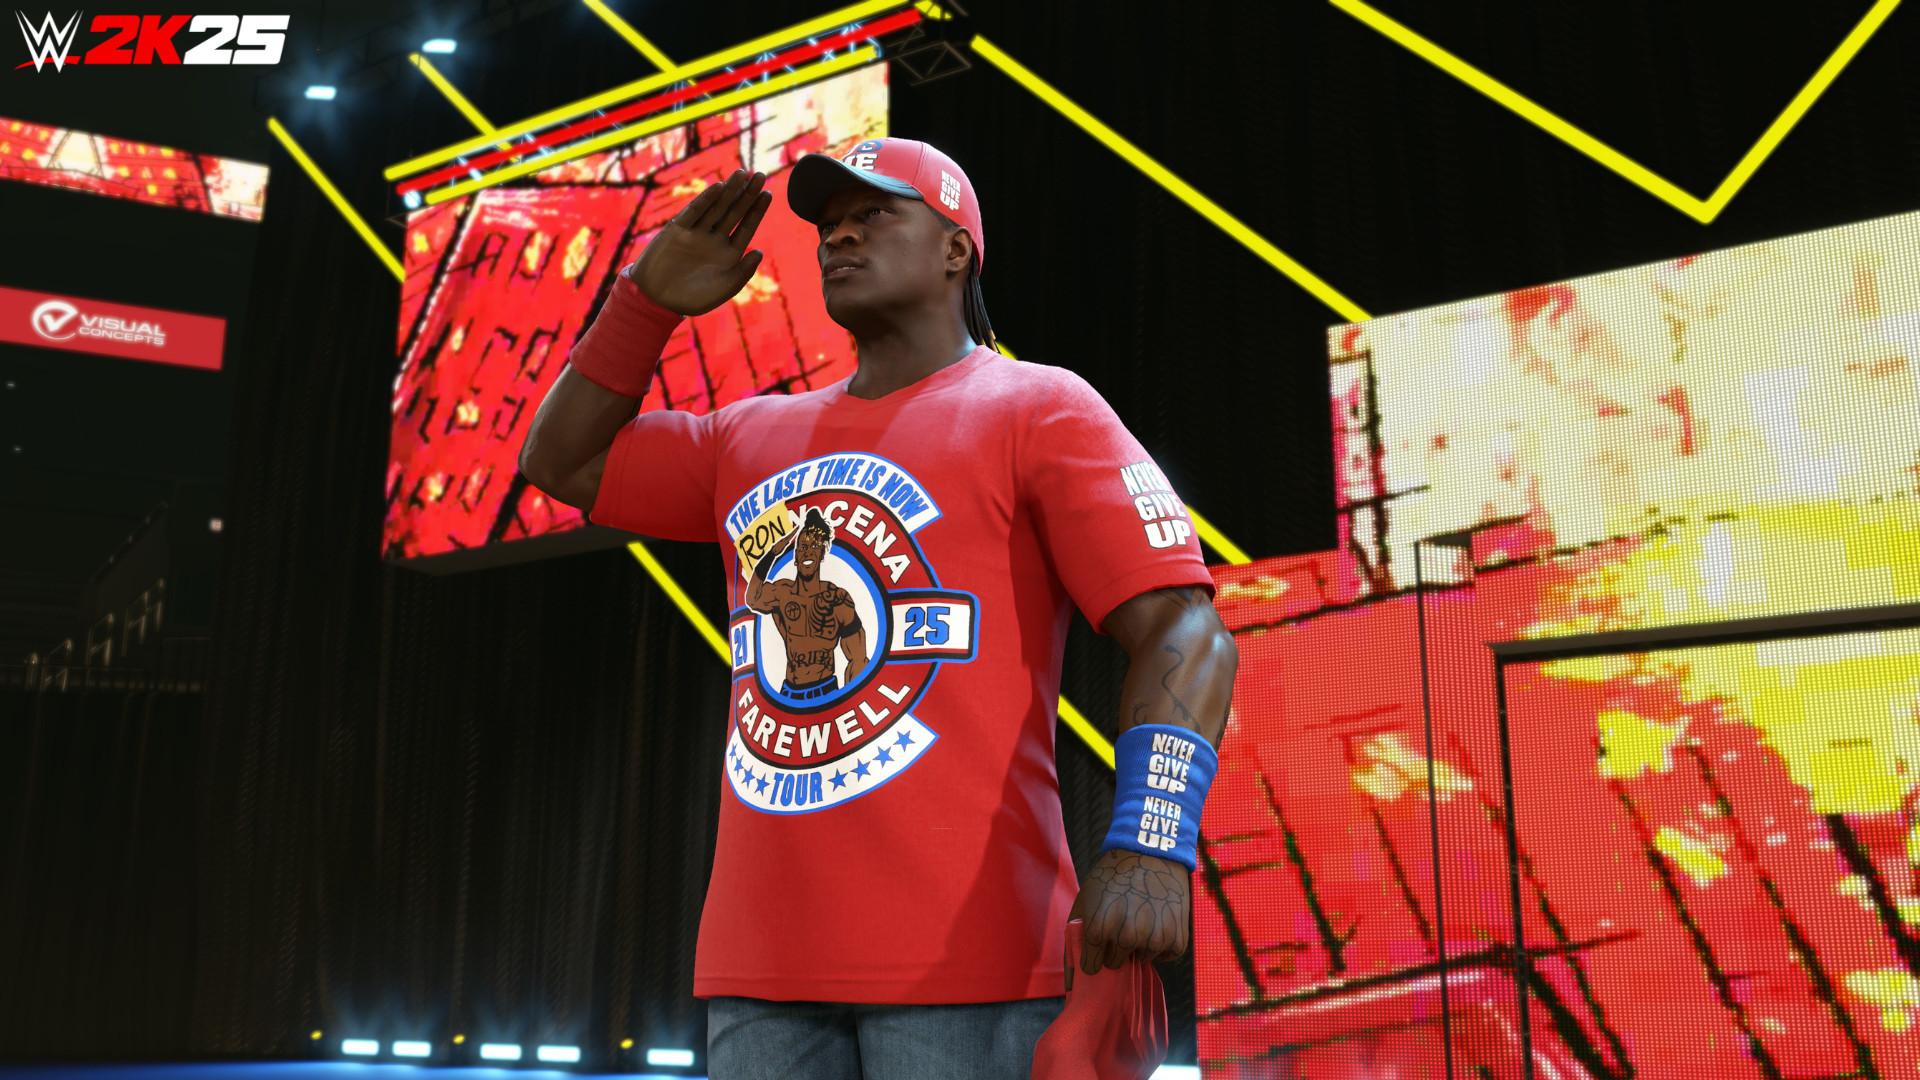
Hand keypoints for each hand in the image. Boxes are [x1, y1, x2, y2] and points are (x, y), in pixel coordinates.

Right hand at [629, 169, 771, 315]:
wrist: (656, 299)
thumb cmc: (692, 299)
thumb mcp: (723, 288)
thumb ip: (743, 272)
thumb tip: (759, 252)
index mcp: (727, 254)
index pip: (746, 228)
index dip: (756, 211)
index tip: (768, 194)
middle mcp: (713, 240)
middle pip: (734, 212)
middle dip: (747, 195)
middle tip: (760, 176)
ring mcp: (696, 233)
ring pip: (716, 207)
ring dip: (729, 190)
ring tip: (743, 173)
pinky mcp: (677, 229)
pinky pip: (694, 211)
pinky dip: (706, 199)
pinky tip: (719, 187)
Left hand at [1065, 849, 1190, 989]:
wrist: (1149, 853)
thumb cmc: (1110, 880)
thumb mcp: (1083, 904)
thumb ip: (1071, 945)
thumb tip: (1068, 989)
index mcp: (1099, 929)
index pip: (1091, 967)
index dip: (1094, 954)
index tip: (1097, 939)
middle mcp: (1126, 937)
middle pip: (1115, 964)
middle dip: (1114, 948)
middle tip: (1120, 922)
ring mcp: (1153, 939)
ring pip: (1140, 960)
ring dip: (1138, 945)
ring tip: (1139, 916)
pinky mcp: (1176, 939)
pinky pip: (1164, 956)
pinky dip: (1160, 944)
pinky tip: (1156, 921)